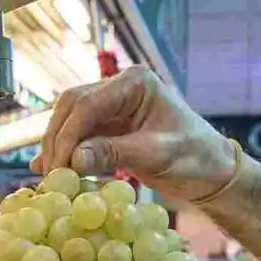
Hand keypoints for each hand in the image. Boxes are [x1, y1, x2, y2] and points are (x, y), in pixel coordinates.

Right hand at [31, 67, 235, 201]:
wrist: (212, 171)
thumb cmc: (195, 159)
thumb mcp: (157, 156)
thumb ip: (115, 153)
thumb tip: (74, 158)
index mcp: (136, 83)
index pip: (88, 104)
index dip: (68, 136)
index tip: (59, 167)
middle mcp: (121, 87)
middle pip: (73, 107)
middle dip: (58, 140)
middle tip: (51, 174)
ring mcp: (114, 105)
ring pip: (71, 120)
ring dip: (59, 146)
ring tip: (51, 177)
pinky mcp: (110, 126)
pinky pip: (80, 134)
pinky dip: (66, 152)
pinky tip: (48, 170)